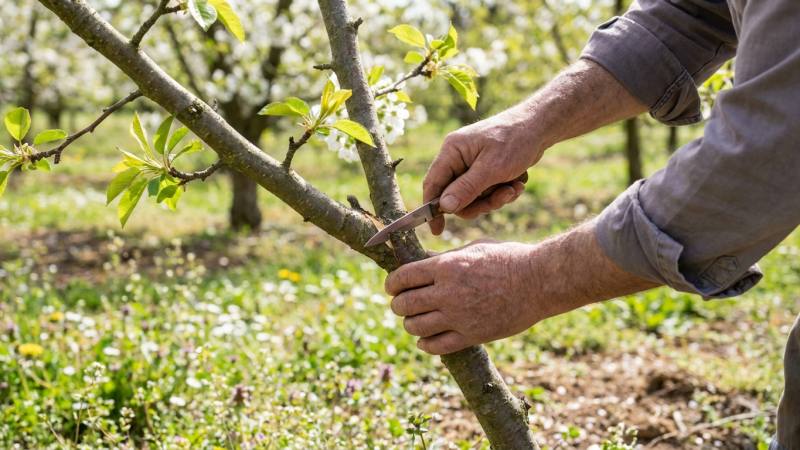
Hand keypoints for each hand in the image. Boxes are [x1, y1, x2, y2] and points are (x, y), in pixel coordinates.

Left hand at [385, 241, 543, 354]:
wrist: (539, 282)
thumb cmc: (508, 259)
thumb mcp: (473, 249)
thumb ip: (444, 258)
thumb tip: (420, 261)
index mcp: (446, 266)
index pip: (402, 277)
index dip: (392, 283)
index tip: (393, 287)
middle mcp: (447, 292)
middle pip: (403, 303)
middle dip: (398, 303)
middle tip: (403, 303)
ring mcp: (458, 316)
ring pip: (414, 326)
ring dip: (410, 324)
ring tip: (416, 320)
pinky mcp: (471, 336)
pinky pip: (435, 346)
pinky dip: (424, 343)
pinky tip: (426, 338)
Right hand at [423, 113, 545, 234]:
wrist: (540, 127)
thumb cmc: (515, 141)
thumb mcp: (492, 168)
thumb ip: (466, 188)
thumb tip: (444, 207)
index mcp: (452, 151)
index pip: (433, 184)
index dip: (432, 209)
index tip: (438, 231)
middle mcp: (458, 158)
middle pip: (456, 197)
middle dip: (481, 202)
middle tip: (502, 197)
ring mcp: (471, 165)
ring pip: (474, 198)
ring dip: (496, 197)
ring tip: (515, 187)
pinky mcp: (485, 170)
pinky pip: (487, 193)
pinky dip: (503, 191)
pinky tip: (518, 182)